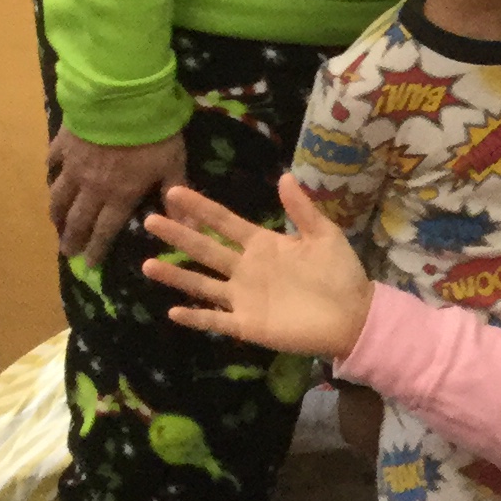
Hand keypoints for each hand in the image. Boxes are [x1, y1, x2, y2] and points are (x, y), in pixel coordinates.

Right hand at [49, 126, 187, 269]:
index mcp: (119, 195)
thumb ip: (177, 194)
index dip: (96, 249)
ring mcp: (74, 165)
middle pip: (78, 219)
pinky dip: (51, 172)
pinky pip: (53, 162)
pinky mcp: (64, 143)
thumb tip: (190, 228)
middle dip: (71, 238)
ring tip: (55, 223)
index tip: (88, 265)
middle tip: (66, 252)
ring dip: (57, 213)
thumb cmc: (153, 132)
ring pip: (60, 195)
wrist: (121, 97)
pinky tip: (51, 177)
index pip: (105, 230)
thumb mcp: (173, 163)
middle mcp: (92, 187)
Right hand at [142, 174, 372, 359]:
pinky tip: (173, 311)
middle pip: (205, 248)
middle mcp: (246, 268)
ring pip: (201, 283)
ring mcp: (243, 297)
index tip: (175, 191)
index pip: (224, 222)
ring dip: (175, 276)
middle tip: (150, 220)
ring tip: (147, 264)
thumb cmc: (340, 273)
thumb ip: (302, 209)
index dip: (201, 207)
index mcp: (262, 244)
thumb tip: (284, 176)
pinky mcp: (247, 324)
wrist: (353, 315)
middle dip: (178, 235)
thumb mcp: (324, 235)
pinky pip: (215, 319)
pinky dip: (195, 316)